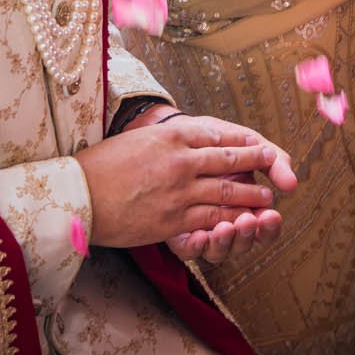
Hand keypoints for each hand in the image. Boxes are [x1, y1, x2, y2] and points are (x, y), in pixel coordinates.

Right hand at [75, 115, 297, 261]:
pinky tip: (242, 219)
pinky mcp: (173, 220)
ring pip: (226, 192)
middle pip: (229, 161)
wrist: (78, 196)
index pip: (220, 135)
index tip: (263, 145)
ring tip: (266, 197)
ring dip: (250, 195)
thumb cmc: (103, 165)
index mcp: (172, 134)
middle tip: (276, 166)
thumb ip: (172, 138)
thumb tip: (198, 140)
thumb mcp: (141, 138)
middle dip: (256, 164)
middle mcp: (181, 160)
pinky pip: (210, 218)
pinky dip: (231, 218)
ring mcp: (179, 191)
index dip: (245, 142)